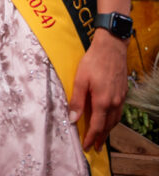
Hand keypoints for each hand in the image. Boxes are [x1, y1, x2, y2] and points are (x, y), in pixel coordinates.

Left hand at [67, 30, 128, 150]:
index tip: (86, 147)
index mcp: (103, 101)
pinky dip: (113, 120)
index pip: (97, 126)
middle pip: (108, 126)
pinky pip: (118, 112)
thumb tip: (72, 119)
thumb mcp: (80, 80)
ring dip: (108, 130)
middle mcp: (114, 103)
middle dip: (100, 138)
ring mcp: (120, 98)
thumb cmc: (93, 62)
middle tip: (94, 147)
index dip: (91, 137)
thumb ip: (77, 101)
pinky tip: (108, 119)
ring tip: (101, 137)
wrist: (111, 48)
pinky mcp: (123, 93)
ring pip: (115, 120)